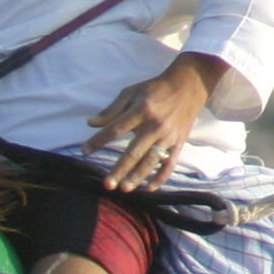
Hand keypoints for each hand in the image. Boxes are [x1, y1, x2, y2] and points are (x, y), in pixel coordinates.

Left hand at [83, 52, 227, 191]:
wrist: (188, 85)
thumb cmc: (155, 89)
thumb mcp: (131, 92)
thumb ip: (111, 110)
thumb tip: (90, 123)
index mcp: (141, 111)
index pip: (115, 129)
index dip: (98, 141)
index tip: (84, 151)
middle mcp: (155, 125)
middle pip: (134, 151)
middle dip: (120, 169)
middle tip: (107, 184)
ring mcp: (168, 135)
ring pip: (152, 160)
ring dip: (138, 176)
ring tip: (124, 189)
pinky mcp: (179, 142)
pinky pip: (170, 163)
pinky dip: (160, 177)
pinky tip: (148, 188)